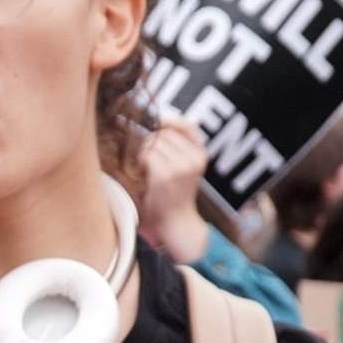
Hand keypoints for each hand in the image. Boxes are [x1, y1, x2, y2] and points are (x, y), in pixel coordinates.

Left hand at [137, 116, 212, 262]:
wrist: (176, 221)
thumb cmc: (175, 193)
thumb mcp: (185, 168)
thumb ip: (178, 146)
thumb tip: (155, 122)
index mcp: (201, 154)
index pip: (186, 126)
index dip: (169, 122)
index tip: (156, 123)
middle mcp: (194, 158)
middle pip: (163, 134)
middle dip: (151, 142)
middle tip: (147, 159)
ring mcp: (181, 166)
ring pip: (153, 142)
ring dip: (144, 152)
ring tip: (147, 168)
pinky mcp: (165, 175)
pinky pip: (146, 155)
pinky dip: (140, 161)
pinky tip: (144, 172)